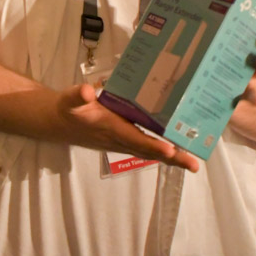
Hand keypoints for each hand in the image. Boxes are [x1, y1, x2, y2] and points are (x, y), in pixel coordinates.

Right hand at [55, 83, 198, 172]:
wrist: (60, 122)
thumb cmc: (69, 109)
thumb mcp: (70, 99)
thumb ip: (77, 96)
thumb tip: (87, 91)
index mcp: (111, 128)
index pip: (135, 139)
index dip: (153, 146)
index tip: (171, 150)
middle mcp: (120, 139)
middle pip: (149, 152)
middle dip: (172, 159)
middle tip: (195, 165)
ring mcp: (123, 141)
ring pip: (150, 152)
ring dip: (172, 158)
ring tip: (193, 162)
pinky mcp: (125, 139)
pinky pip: (146, 147)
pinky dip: (162, 151)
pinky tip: (177, 149)